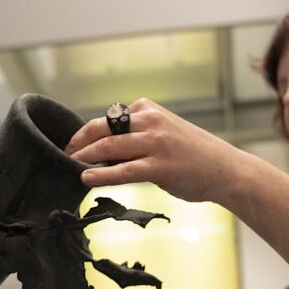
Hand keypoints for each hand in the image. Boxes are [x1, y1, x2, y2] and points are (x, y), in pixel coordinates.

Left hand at [65, 98, 245, 203]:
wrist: (225, 169)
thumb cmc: (192, 154)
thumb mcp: (163, 132)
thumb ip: (135, 134)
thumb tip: (101, 149)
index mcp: (148, 110)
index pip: (107, 118)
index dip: (84, 133)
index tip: (70, 145)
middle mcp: (150, 121)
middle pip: (102, 128)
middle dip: (78, 143)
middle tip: (62, 155)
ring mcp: (155, 143)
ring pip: (109, 146)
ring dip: (84, 157)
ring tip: (68, 166)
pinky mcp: (159, 166)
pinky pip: (123, 170)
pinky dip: (101, 174)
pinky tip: (86, 178)